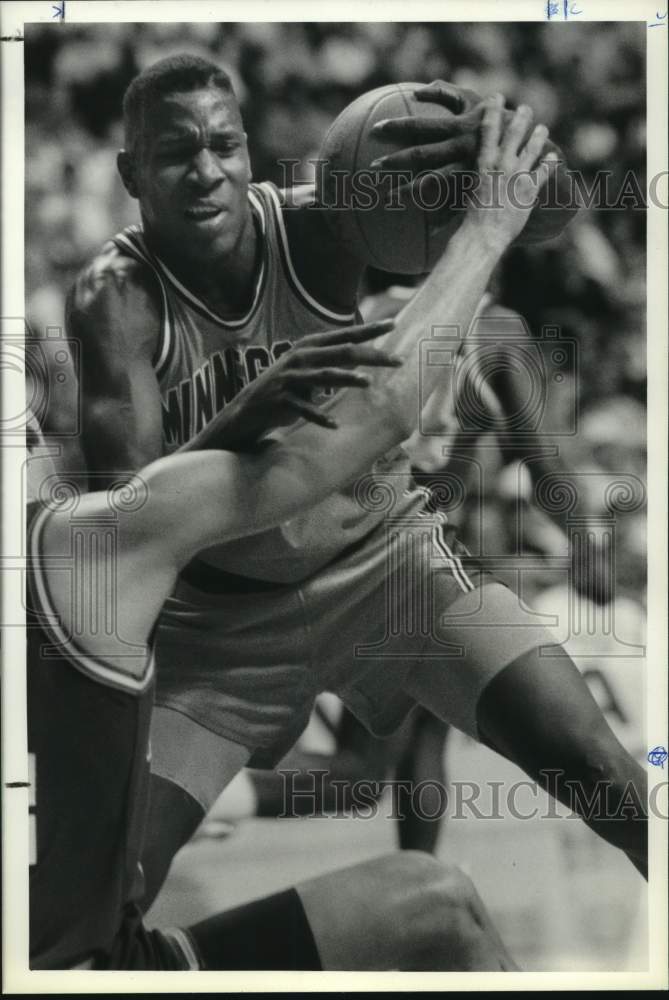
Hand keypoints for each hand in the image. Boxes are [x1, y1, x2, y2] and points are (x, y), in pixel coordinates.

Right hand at [217, 319, 400, 449]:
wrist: (249, 408)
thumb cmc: (287, 387)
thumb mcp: (309, 367)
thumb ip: (332, 359)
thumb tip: (365, 355)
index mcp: (309, 345)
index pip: (345, 335)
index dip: (370, 330)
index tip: (394, 324)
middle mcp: (300, 357)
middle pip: (342, 353)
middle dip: (372, 356)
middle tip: (398, 360)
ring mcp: (290, 378)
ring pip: (324, 376)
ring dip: (347, 379)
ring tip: (368, 383)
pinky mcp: (281, 400)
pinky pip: (304, 409)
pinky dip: (319, 417)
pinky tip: (335, 426)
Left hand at [368, 81, 489, 229]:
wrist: (535, 147)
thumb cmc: (499, 120)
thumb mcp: (475, 103)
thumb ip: (448, 95)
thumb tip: (420, 89)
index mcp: (459, 127)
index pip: (422, 125)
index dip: (399, 126)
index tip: (376, 130)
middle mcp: (460, 149)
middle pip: (422, 155)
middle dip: (396, 161)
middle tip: (373, 167)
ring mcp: (467, 171)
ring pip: (433, 183)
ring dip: (410, 191)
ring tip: (389, 198)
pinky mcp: (476, 188)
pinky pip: (455, 205)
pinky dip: (441, 217)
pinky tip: (426, 230)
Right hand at [463, 94, 557, 252]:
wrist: (483, 234)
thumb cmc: (469, 217)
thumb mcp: (465, 190)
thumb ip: (470, 175)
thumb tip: (460, 169)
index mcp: (483, 163)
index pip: (488, 129)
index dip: (492, 110)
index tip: (496, 97)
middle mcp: (502, 164)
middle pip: (514, 133)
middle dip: (520, 117)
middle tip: (525, 108)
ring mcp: (517, 176)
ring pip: (532, 148)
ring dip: (539, 136)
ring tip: (543, 128)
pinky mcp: (529, 190)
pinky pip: (543, 172)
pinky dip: (549, 164)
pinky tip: (554, 158)